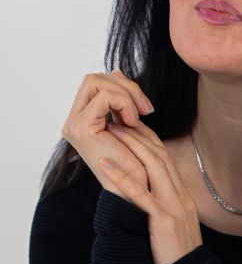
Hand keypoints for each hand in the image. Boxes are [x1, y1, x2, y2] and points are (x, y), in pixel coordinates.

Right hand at [61, 69, 154, 197]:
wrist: (137, 193)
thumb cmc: (136, 165)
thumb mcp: (129, 124)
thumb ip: (121, 99)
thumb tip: (118, 70)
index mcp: (83, 119)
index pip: (96, 82)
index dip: (123, 86)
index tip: (143, 107)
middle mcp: (73, 121)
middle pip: (94, 78)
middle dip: (125, 86)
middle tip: (145, 108)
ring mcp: (74, 124)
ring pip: (96, 81)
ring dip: (125, 94)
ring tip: (138, 116)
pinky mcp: (81, 128)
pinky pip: (104, 96)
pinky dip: (123, 103)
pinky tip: (132, 123)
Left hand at [99, 120, 202, 263]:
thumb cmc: (178, 256)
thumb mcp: (177, 225)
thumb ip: (167, 207)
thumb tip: (150, 196)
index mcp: (183, 196)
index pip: (166, 159)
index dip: (150, 139)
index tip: (134, 125)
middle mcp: (180, 196)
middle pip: (160, 156)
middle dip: (140, 135)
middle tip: (120, 118)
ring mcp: (173, 207)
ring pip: (153, 167)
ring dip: (131, 147)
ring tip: (113, 133)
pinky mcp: (162, 220)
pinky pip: (140, 194)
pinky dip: (122, 177)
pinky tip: (106, 165)